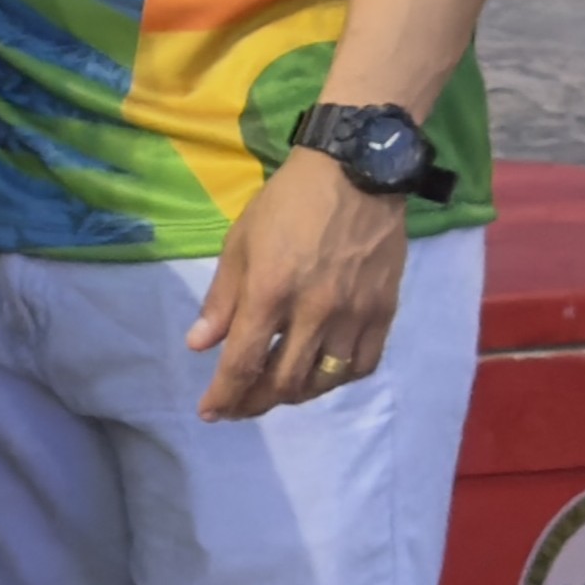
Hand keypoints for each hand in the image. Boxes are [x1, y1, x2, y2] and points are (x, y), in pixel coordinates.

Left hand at [185, 147, 416, 418]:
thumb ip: (222, 300)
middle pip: (284, 381)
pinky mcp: (384, 310)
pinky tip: (321, 376)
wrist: (357, 173)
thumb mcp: (240, 243)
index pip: (244, 362)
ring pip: (324, 379)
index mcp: (270, 292)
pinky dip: (338, 380)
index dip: (225, 395)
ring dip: (295, 395)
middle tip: (238, 407)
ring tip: (275, 393)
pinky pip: (363, 364)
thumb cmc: (288, 204)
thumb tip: (199, 346)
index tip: (210, 412)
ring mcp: (354, 313)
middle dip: (255, 402)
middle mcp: (314, 311)